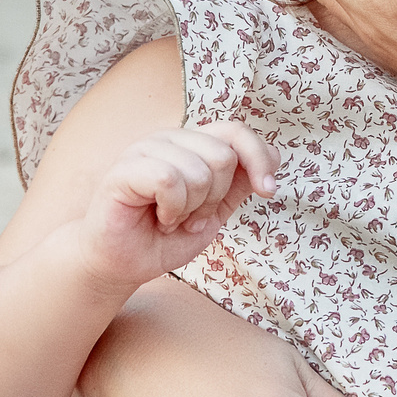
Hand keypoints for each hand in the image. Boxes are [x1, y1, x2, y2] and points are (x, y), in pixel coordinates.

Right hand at [77, 122, 277, 289]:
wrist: (124, 264)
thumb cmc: (165, 236)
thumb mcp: (215, 210)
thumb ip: (240, 182)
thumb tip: (273, 156)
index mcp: (192, 144)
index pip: (236, 131)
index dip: (259, 158)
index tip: (267, 190)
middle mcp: (169, 139)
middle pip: (222, 156)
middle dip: (215, 198)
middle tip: (191, 217)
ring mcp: (144, 149)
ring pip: (198, 171)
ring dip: (191, 209)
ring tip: (171, 219)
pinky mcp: (123, 169)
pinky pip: (168, 180)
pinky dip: (172, 209)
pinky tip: (159, 218)